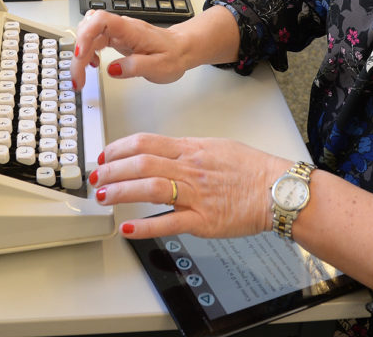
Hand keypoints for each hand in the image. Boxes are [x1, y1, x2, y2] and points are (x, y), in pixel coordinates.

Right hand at [68, 10, 191, 90]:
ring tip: (82, 75)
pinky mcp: (115, 38)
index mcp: (131, 29)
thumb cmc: (173, 55)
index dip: (85, 35)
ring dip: (80, 55)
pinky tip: (93, 64)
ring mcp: (117, 32)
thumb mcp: (159, 67)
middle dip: (78, 55)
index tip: (80, 55)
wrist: (182, 48)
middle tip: (79, 78)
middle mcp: (121, 27)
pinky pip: (93, 40)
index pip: (101, 20)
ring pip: (88, 36)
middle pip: (89, 31)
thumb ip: (135, 67)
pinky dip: (87, 53)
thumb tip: (112, 70)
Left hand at [90, 132, 292, 239]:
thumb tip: (165, 151)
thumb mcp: (216, 146)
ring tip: (104, 196)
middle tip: (96, 177)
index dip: (119, 148)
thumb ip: (188, 150)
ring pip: (150, 187)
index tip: (105, 155)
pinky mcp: (203, 220)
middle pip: (142, 163)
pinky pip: (169, 222)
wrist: (276, 190)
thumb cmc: (251, 170)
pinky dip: (145, 226)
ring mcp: (195, 195)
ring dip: (121, 191)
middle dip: (112, 170)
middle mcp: (189, 169)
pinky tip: (128, 229)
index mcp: (190, 149)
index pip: (146, 142)